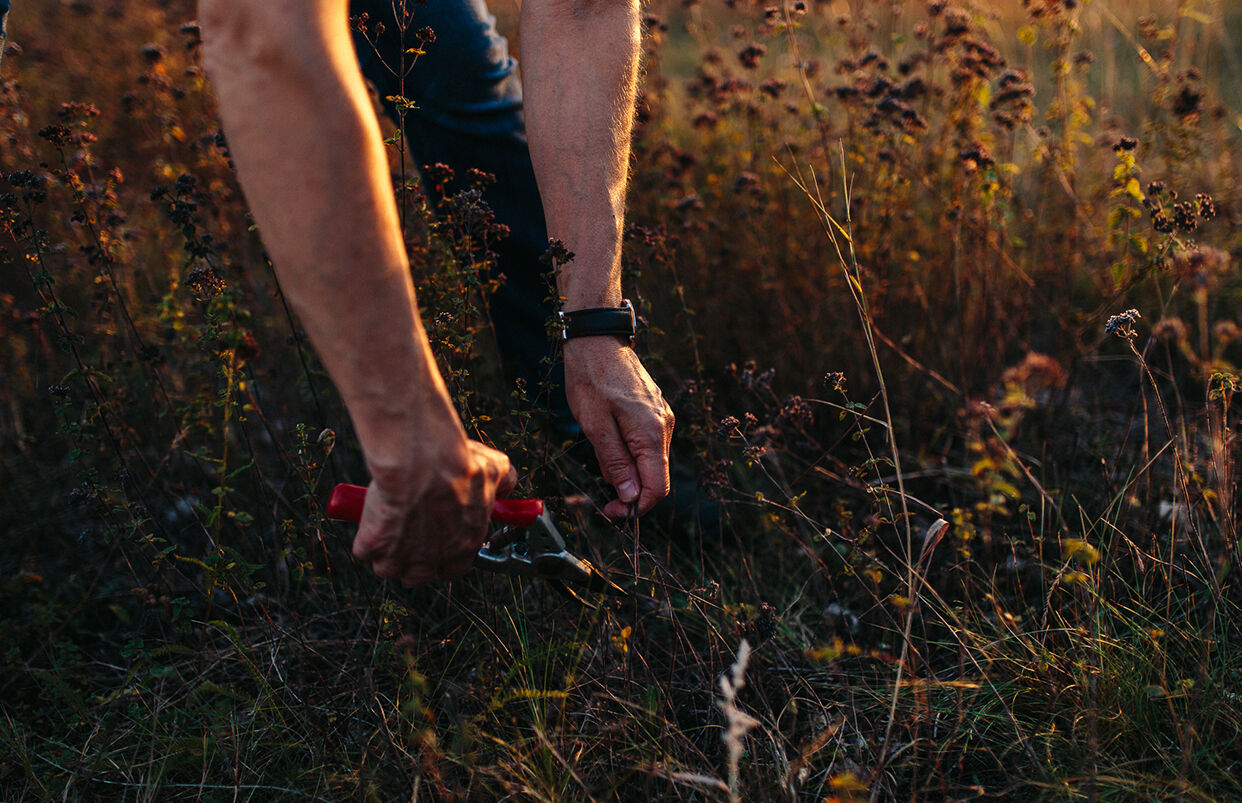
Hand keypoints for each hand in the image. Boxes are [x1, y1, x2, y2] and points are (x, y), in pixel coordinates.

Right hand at [352, 437, 516, 584]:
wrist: (423, 459)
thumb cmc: (458, 463)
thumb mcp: (494, 469)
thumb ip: (504, 482)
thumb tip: (509, 484)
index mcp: (464, 543)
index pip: (455, 568)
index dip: (445, 557)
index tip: (439, 543)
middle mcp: (434, 557)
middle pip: (418, 576)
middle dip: (411, 560)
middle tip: (408, 536)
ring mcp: (402, 555)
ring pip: (387, 569)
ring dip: (385, 553)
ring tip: (386, 529)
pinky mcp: (374, 544)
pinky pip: (363, 551)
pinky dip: (364, 538)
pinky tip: (370, 519)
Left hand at [563, 337, 674, 516]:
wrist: (598, 340)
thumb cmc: (591, 379)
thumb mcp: (595, 426)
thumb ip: (615, 463)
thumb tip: (631, 496)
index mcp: (651, 433)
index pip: (657, 488)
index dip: (636, 507)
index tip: (612, 510)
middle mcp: (664, 426)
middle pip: (655, 477)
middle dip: (629, 487)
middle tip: (601, 480)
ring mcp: (662, 417)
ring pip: (649, 460)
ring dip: (626, 467)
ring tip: (600, 444)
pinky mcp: (655, 411)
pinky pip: (646, 443)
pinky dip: (629, 450)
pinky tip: (609, 434)